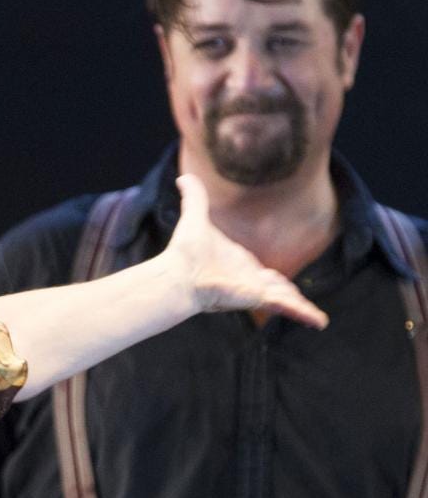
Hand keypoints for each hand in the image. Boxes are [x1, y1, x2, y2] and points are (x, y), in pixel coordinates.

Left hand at [164, 174, 328, 328]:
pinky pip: (287, 305)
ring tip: (318, 319)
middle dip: (290, 295)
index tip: (278, 282)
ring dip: (300, 306)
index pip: (261, 272)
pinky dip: (304, 312)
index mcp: (239, 263)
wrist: (178, 273)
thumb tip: (184, 176)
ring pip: (285, 297)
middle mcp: (248, 279)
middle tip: (300, 302)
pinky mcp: (258, 297)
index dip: (271, 278)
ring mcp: (254, 290)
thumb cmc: (184, 251)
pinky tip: (319, 320)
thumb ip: (195, 198)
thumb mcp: (196, 218)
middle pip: (276, 287)